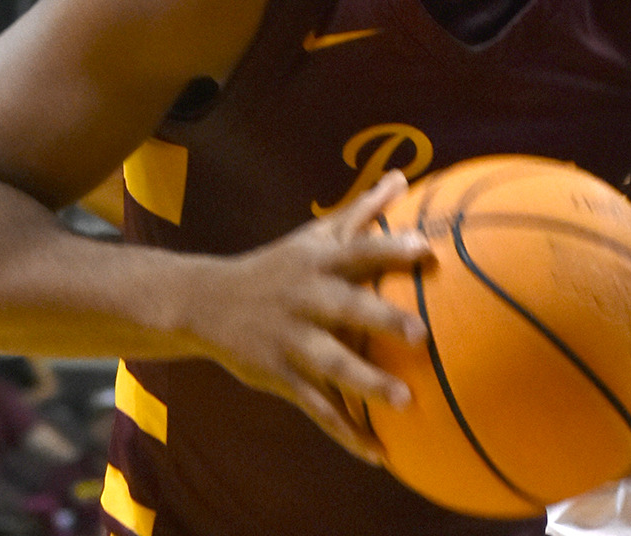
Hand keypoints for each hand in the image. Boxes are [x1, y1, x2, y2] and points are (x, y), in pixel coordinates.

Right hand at [186, 170, 432, 466]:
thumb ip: (361, 211)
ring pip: (331, 364)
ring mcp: (291, 340)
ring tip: (407, 402)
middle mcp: (305, 299)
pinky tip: (379, 456)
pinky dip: (346, 433)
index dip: (390, 249)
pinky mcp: (280, 376)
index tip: (425, 250)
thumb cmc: (278, 266)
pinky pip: (317, 408)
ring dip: (367, 383)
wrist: (205, 302)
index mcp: (317, 264)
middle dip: (380, 319)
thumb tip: (401, 176)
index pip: (357, 251)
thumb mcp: (314, 236)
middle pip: (346, 308)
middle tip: (421, 334)